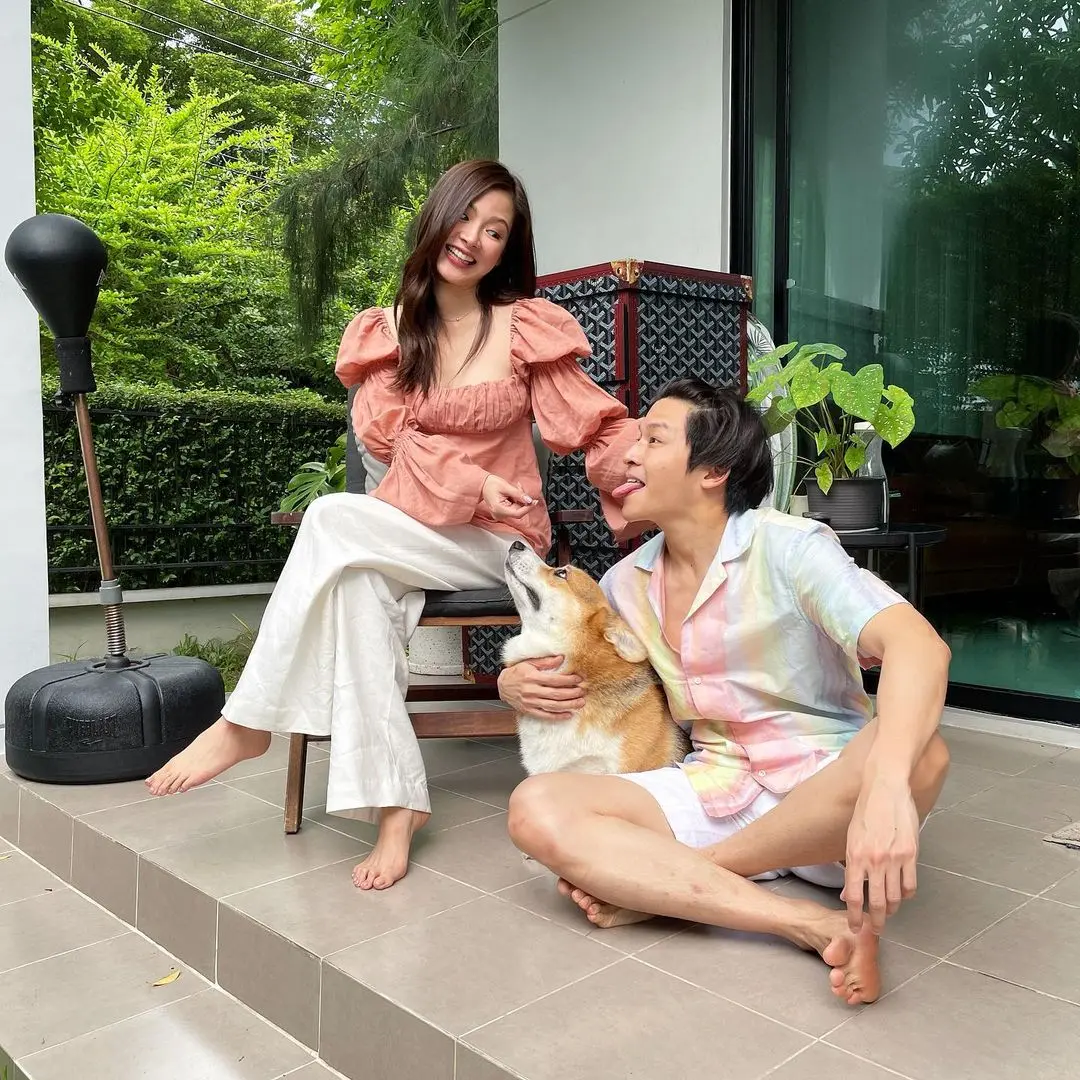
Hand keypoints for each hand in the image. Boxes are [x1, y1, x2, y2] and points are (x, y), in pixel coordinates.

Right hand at [482, 474, 532, 520]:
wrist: (482, 484)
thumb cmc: (490, 484)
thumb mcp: (506, 487)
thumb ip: (519, 494)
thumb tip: (529, 500)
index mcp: (499, 509)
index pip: (518, 513)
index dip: (528, 508)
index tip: (535, 501)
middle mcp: (499, 515)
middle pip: (518, 512)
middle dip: (523, 501)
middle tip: (521, 489)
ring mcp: (500, 514)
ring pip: (517, 509)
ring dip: (520, 500)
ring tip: (516, 489)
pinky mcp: (502, 512)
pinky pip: (513, 508)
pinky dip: (516, 501)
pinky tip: (513, 493)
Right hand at [498, 656, 584, 719]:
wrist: (502, 686)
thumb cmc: (517, 672)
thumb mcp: (529, 663)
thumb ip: (545, 662)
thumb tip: (561, 658)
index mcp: (532, 677)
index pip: (554, 680)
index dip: (568, 680)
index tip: (579, 679)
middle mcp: (531, 691)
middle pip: (556, 694)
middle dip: (572, 693)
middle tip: (583, 692)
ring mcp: (530, 702)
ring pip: (553, 706)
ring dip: (568, 705)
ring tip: (580, 703)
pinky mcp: (529, 710)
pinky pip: (545, 715)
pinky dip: (558, 716)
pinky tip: (568, 714)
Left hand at [843, 779, 919, 933]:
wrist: (885, 788)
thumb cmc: (865, 811)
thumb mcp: (851, 838)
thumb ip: (851, 866)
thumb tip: (848, 892)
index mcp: (855, 856)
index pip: (854, 896)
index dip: (855, 916)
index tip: (856, 927)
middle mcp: (874, 861)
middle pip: (876, 902)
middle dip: (877, 921)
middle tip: (877, 929)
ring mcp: (894, 858)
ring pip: (895, 896)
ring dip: (892, 909)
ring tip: (889, 913)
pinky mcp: (911, 853)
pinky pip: (910, 883)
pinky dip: (906, 894)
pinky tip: (902, 895)